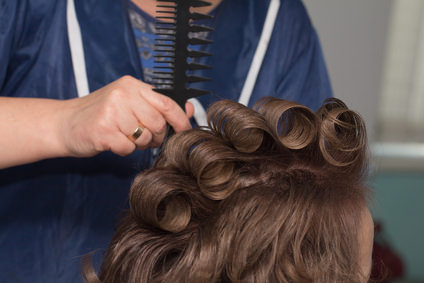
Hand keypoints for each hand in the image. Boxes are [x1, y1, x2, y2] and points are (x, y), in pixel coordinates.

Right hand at [59, 76, 193, 156]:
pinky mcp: (102, 131)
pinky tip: (113, 142)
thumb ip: (158, 105)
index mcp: (132, 85)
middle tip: (144, 137)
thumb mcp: (130, 103)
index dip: (180, 119)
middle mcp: (122, 94)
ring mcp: (111, 112)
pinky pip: (128, 148)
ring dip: (138, 143)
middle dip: (155, 136)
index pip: (167, 102)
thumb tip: (189, 108)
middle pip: (158, 123)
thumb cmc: (101, 114)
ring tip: (124, 136)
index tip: (185, 130)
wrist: (64, 123)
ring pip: (144, 137)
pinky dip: (123, 150)